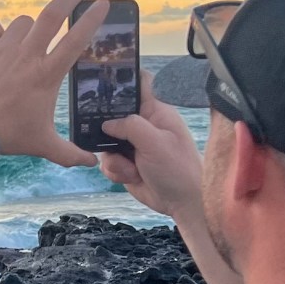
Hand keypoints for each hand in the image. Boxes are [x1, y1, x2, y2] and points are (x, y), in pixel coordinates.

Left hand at [0, 0, 104, 167]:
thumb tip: (92, 164)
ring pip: (22, 22)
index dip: (93, 17)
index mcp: (47, 73)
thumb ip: (70, 153)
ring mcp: (2, 49)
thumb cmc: (8, 137)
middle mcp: (27, 55)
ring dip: (28, 27)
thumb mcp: (44, 145)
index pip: (77, 38)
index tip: (103, 3)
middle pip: (52, 14)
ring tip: (26, 40)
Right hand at [98, 71, 203, 220]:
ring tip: (130, 168)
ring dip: (113, 158)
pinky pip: (108, 162)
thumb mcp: (155, 143)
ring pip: (106, 142)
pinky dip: (115, 171)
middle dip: (106, 129)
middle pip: (112, 114)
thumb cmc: (179, 169)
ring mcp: (133, 144)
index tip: (101, 83)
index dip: (121, 80)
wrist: (183, 203)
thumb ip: (130, 126)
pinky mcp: (126, 162)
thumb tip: (107, 123)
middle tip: (108, 139)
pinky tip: (130, 176)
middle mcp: (143, 125)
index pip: (138, 84)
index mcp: (155, 112)